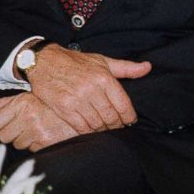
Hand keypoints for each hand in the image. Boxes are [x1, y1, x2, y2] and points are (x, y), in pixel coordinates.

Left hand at [0, 93, 79, 151]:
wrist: (81, 111)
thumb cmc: (52, 102)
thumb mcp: (28, 97)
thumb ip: (4, 103)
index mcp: (22, 104)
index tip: (8, 121)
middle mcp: (27, 117)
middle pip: (3, 135)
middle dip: (11, 132)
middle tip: (24, 125)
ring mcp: (36, 131)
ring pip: (16, 144)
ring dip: (23, 139)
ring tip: (36, 129)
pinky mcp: (45, 143)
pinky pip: (30, 149)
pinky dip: (35, 144)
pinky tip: (44, 134)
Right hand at [24, 44, 150, 132]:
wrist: (45, 61)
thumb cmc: (77, 62)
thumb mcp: (103, 61)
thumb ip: (127, 67)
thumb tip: (148, 67)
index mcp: (104, 77)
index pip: (123, 104)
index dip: (129, 116)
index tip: (131, 121)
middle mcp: (92, 89)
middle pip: (111, 116)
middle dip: (117, 125)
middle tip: (119, 128)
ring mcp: (76, 100)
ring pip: (97, 124)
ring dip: (103, 130)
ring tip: (106, 130)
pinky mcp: (63, 108)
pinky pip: (80, 126)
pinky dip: (88, 132)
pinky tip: (91, 131)